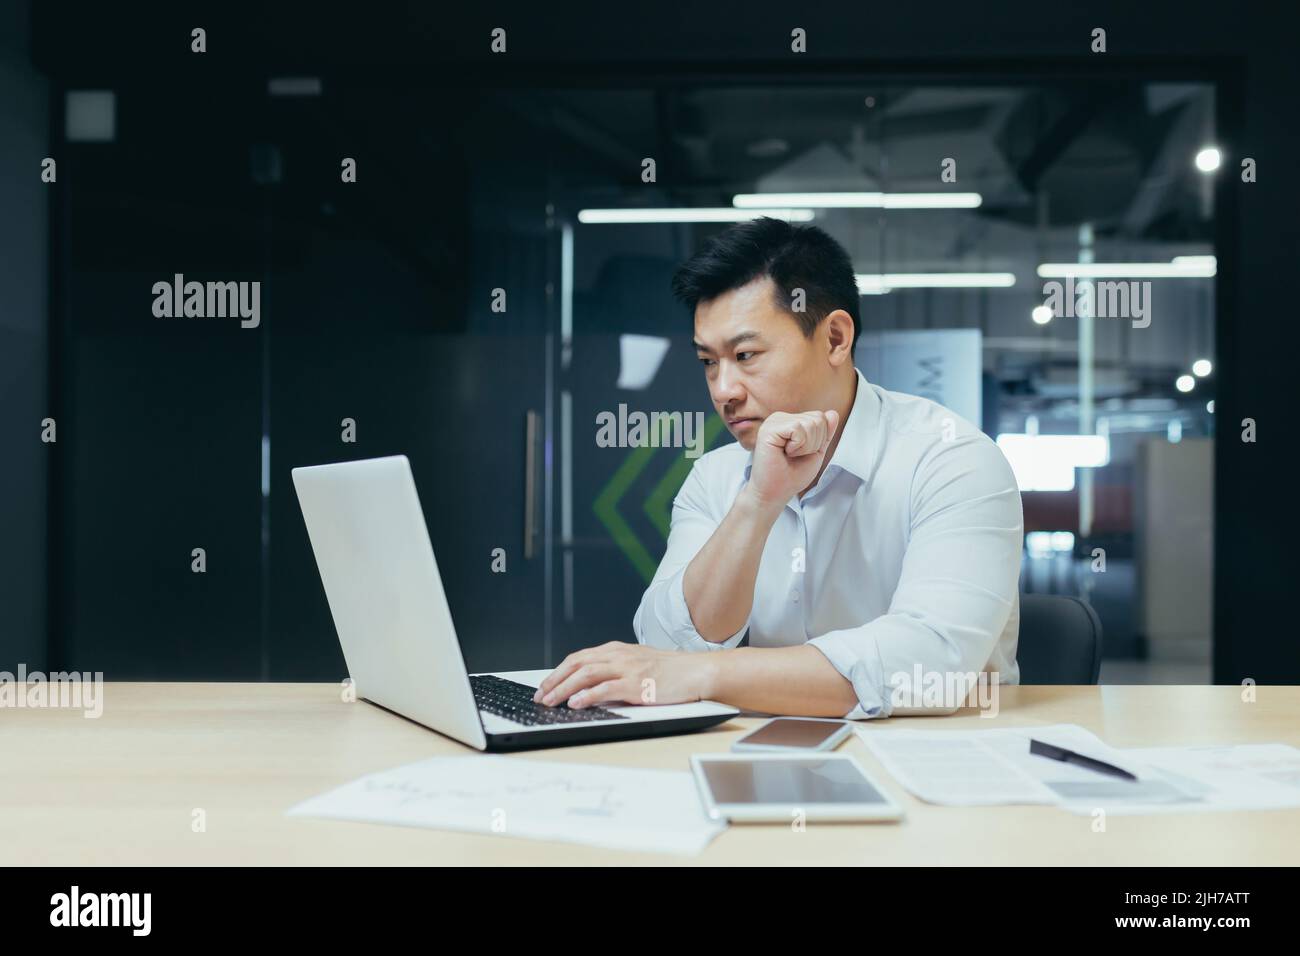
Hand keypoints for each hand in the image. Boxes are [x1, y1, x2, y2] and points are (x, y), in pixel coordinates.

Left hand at [532, 642, 713, 708]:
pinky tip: (576, 703)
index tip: (545, 685)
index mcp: (616, 650)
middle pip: (577, 663)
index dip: (559, 672)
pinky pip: (606, 688)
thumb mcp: (638, 662)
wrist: (696, 672)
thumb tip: (591, 685)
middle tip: (540, 696)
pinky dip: (587, 695)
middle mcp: (619, 655)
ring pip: (586, 674)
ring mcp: (628, 669)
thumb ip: (615, 668)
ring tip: (551, 701)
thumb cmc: (670, 671)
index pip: (579, 657)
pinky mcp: (637, 685)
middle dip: (554, 680)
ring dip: (564, 688)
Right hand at [745, 409, 839, 507]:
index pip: (820, 417)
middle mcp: (780, 417)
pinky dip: (797, 446)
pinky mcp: (768, 429)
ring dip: (805, 446)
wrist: (773, 493)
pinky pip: (798, 429)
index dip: (819, 440)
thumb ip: (825, 433)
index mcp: (789, 420)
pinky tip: (784, 453)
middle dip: (814, 443)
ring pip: (810, 423)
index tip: (801, 453)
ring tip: (789, 455)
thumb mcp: (816, 452)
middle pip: (818, 419)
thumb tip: (832, 413)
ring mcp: (773, 421)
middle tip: (794, 456)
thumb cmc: (791, 475)